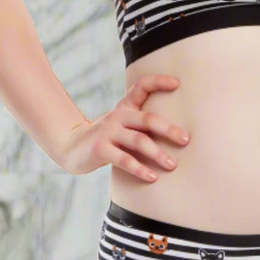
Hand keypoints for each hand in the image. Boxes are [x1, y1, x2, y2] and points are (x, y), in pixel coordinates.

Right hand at [60, 75, 189, 177]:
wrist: (73, 148)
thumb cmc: (108, 137)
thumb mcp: (123, 123)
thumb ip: (143, 122)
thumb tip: (179, 131)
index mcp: (126, 106)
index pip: (141, 86)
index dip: (158, 82)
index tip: (177, 83)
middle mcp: (118, 116)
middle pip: (147, 119)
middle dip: (169, 129)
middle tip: (186, 140)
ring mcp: (108, 131)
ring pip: (138, 141)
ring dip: (157, 154)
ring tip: (172, 164)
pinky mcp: (100, 149)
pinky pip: (124, 160)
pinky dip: (140, 169)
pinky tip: (153, 177)